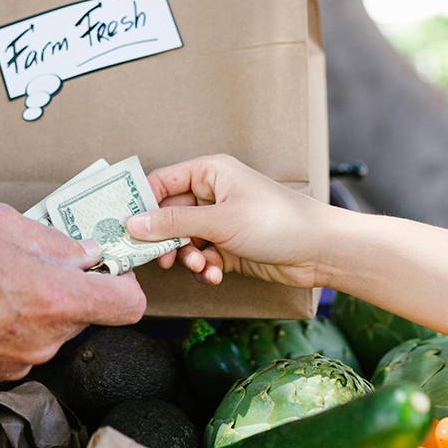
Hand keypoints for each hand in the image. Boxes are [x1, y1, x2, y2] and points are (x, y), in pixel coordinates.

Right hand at [0, 203, 145, 380]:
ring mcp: (17, 361)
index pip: (128, 305)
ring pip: (52, 326)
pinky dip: (12, 321)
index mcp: (55, 298)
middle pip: (87, 312)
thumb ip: (53, 240)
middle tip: (38, 254)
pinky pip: (22, 342)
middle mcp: (43, 340)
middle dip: (72, 283)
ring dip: (39, 301)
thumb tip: (84, 252)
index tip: (110, 263)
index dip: (126, 281)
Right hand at [126, 154, 332, 288]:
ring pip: (184, 240)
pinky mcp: (229, 246)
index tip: (127, 229)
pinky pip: (202, 257)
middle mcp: (213, 193)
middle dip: (168, 240)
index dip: (143, 204)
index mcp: (210, 172)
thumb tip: (133, 223)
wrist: (320, 251)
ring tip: (202, 267)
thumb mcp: (220, 220)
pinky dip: (205, 268)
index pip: (162, 182)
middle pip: (169, 215)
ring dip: (188, 258)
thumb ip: (173, 222)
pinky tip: (216, 275)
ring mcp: (221, 221)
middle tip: (162, 259)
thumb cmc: (277, 221)